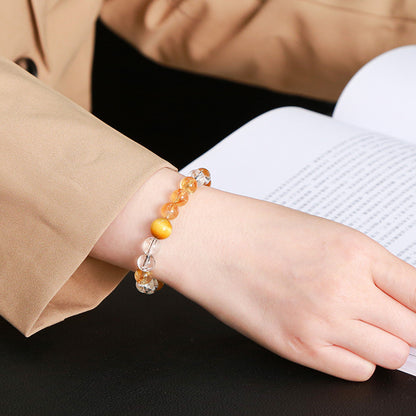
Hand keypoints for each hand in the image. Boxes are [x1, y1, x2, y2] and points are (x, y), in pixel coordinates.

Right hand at [92, 168, 415, 380]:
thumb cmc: (258, 230)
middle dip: (402, 325)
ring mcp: (323, 322)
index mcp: (356, 250)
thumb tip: (396, 295)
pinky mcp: (299, 348)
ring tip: (351, 325)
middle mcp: (345, 288)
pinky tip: (331, 338)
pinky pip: (356, 371)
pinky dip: (353, 359)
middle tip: (380, 316)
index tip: (412, 309)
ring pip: (390, 354)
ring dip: (379, 342)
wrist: (209, 240)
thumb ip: (365, 266)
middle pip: (413, 330)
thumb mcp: (323, 234)